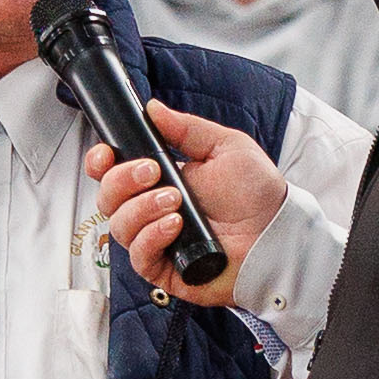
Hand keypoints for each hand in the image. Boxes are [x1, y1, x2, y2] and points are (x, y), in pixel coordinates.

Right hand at [90, 100, 281, 304]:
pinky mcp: (164, 270)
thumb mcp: (225, 146)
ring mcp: (156, 240)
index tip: (106, 153)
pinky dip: (150, 237)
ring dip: (140, 209)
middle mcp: (151, 211)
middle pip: (107, 198)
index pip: (113, 173)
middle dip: (123, 180)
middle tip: (153, 172)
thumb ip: (187, 128)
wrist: (277, 232)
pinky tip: (174, 226)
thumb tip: (153, 109)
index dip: (101, 163)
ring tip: (174, 201)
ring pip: (118, 227)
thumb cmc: (256, 194)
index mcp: (160, 179)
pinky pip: (138, 257)